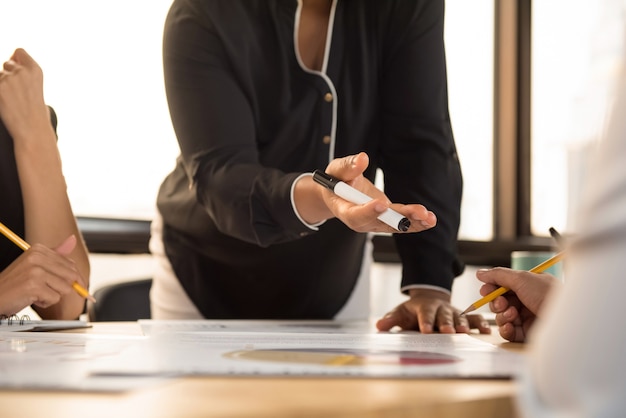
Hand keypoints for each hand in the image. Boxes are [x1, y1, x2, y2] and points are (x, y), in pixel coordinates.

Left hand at [0, 48, 51, 141]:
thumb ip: (25, 74)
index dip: (16, 60)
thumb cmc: (36, 114)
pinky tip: (5, 103)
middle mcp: (22, 71)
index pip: (19, 52)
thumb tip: (9, 61)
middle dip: (8, 75)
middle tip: (15, 93)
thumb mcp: (36, 88)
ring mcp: (8, 79)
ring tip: (11, 101)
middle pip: (6, 64)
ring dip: (2, 86)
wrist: (32, 130)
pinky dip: (0, 94)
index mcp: (36, 70)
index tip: (17, 72)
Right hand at [0, 235, 86, 316]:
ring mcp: (35, 271)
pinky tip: (32, 298)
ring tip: (36, 292)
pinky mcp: (33, 286)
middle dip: (63, 287)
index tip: (75, 285)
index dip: (74, 278)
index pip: (71, 264)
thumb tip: (72, 239)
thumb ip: (56, 254)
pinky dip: (46, 303)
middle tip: (46, 289)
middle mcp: (37, 257)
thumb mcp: (35, 264)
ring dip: (53, 295)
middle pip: (71, 275)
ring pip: (65, 288)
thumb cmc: (16, 283)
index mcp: (39, 249)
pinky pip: (55, 298)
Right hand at [320, 152, 436, 232]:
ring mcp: (375, 221)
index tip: (381, 203)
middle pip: (380, 222)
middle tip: (416, 212)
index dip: (368, 211)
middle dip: (399, 219)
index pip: (355, 214)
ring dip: (413, 222)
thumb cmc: (336, 180)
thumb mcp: (337, 170)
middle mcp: (361, 220)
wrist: (339, 193)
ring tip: (428, 218)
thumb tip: (362, 158)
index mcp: (344, 209)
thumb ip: (348, 166)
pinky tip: (429, 220)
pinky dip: (415, 222)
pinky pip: (401, 223)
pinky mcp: (386, 218)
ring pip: (394, 225)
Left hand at [375, 288, 490, 333]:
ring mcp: (454, 311)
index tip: (425, 331)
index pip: (424, 314)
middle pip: (444, 315)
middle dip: (446, 323)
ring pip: (459, 317)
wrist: (430, 298)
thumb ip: (391, 319)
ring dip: (463, 324)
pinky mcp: (464, 316)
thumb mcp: (401, 312)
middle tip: (447, 332)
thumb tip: (379, 325)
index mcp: (425, 307)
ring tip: (465, 332)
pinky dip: (480, 323)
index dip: (425, 321)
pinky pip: (474, 318)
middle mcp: (441, 308)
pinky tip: (487, 331)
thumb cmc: (413, 311)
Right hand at [476, 268, 558, 341]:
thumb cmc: (550, 296)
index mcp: (529, 285)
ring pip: (502, 317)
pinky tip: (510, 326)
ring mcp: (527, 317)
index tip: (486, 290)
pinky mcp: (527, 333)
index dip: (492, 288)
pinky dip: (505, 329)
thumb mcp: (522, 278)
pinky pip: (508, 332)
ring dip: (502, 315)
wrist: (568, 321)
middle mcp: (528, 300)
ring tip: (511, 315)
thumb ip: (499, 275)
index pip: (503, 285)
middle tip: (501, 303)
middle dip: (496, 302)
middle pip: (500, 302)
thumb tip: (480, 273)